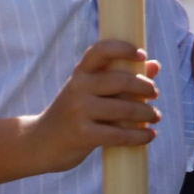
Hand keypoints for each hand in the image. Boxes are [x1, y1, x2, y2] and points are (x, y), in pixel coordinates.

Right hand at [28, 41, 160, 173]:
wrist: (37, 144)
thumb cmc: (73, 114)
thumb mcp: (90, 92)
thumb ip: (120, 78)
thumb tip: (155, 65)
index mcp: (80, 74)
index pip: (100, 51)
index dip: (123, 48)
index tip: (142, 55)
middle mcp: (78, 88)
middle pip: (122, 81)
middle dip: (146, 87)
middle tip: (155, 93)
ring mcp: (79, 111)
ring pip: (125, 109)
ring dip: (148, 113)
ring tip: (156, 116)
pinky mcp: (82, 135)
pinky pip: (119, 134)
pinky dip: (139, 136)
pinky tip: (150, 136)